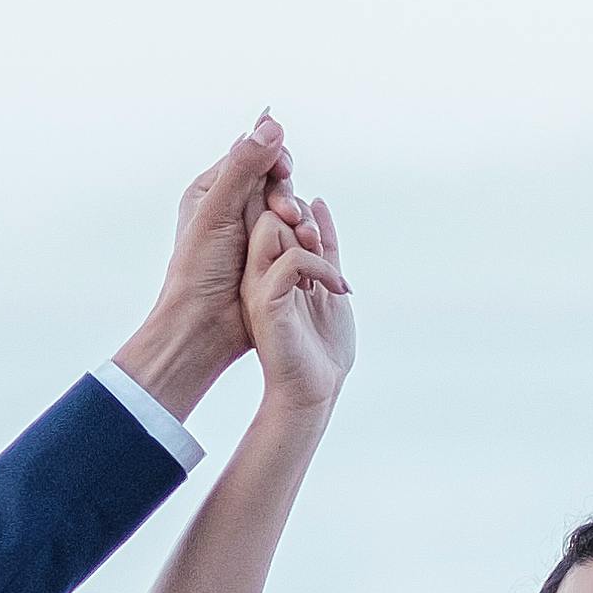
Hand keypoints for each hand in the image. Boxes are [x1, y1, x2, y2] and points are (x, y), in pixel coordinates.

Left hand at [110, 116, 291, 416]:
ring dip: (301, 223)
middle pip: (275, 182)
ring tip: (306, 242)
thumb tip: (271, 122)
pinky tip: (312, 255)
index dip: (273, 159)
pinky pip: (297, 237)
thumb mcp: (218, 213)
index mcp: (211, 190)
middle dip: (287, 197)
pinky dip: (306, 243)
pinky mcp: (272, 255)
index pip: (251, 157)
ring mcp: (254, 232)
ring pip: (290, 210)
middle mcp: (233, 206)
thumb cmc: (199, 272)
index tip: (284, 171)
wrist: (204, 328)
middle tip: (289, 218)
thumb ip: (244, 168)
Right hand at [241, 183, 352, 421]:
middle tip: (326, 250)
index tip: (323, 239)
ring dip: (310, 240)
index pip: (271, 210)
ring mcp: (256, 285)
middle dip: (305, 220)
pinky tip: (337, 288)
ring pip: (272, 226)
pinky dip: (320, 266)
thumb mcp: (328, 279)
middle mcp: (254, 271)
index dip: (298, 209)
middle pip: (269, 211)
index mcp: (265, 265)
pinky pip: (289, 259)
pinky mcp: (265, 301)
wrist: (316, 390)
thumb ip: (324, 244)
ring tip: (330, 273)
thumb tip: (319, 202)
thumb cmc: (322, 344)